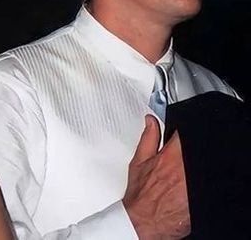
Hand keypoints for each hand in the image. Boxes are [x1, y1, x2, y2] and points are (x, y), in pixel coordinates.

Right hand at [123, 115, 189, 239]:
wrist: (145, 221)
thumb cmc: (141, 195)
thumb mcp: (139, 162)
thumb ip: (148, 138)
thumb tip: (151, 121)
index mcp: (171, 156)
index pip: (185, 135)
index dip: (184, 130)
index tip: (180, 133)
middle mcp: (185, 168)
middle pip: (196, 150)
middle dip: (187, 150)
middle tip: (178, 156)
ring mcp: (195, 183)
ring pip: (200, 164)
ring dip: (191, 165)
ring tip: (180, 173)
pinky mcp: (199, 196)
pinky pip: (204, 181)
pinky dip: (195, 179)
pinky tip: (184, 185)